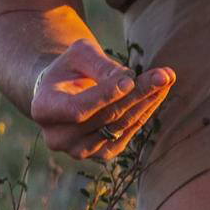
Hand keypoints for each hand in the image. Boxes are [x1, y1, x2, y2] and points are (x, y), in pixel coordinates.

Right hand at [29, 37, 175, 161]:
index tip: (130, 79)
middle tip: (163, 75)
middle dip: (136, 94)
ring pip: (119, 126)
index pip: (77, 108)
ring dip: (146, 103)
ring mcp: (79, 150)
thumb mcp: (79, 55)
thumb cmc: (70, 67)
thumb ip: (100, 65)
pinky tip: (157, 94)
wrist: (64, 91)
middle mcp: (57, 137)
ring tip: (165, 79)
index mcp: (43, 109)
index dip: (104, 95)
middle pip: (104, 117)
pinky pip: (127, 134)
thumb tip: (129, 80)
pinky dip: (144, 113)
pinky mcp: (100, 154)